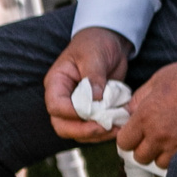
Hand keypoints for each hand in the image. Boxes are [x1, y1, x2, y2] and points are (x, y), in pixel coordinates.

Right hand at [45, 26, 133, 143]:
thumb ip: (93, 77)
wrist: (109, 41)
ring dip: (97, 134)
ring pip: (78, 131)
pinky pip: (93, 127)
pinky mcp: (92, 110)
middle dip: (83, 130)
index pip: (56, 106)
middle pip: (62, 125)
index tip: (93, 113)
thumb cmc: (96, 44)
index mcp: (57, 83)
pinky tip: (121, 125)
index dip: (72, 114)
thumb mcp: (93, 56)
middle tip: (106, 128)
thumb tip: (96, 100)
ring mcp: (77, 106)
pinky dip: (105, 130)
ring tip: (118, 128)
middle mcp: (63, 98)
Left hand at [117, 57, 176, 170]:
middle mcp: (159, 134)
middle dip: (143, 147)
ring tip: (169, 139)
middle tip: (152, 136)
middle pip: (140, 157)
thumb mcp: (156, 81)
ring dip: (161, 154)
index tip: (134, 133)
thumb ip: (138, 100)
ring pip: (160, 162)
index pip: (124, 142)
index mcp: (145, 117)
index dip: (128, 137)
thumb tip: (129, 113)